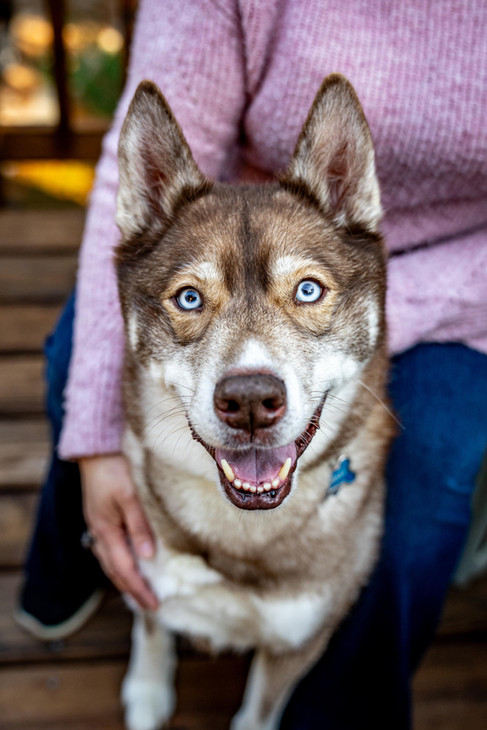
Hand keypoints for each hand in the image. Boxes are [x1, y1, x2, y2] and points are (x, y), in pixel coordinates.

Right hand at [79, 453, 158, 609]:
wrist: (94, 453)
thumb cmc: (113, 472)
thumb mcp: (129, 498)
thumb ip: (139, 526)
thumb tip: (148, 556)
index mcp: (106, 531)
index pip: (125, 569)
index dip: (139, 588)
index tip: (154, 605)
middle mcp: (99, 533)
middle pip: (115, 571)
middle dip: (132, 590)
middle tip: (150, 605)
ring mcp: (98, 527)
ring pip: (110, 562)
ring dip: (125, 579)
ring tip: (139, 591)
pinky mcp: (100, 520)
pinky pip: (109, 550)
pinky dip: (119, 563)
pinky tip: (128, 563)